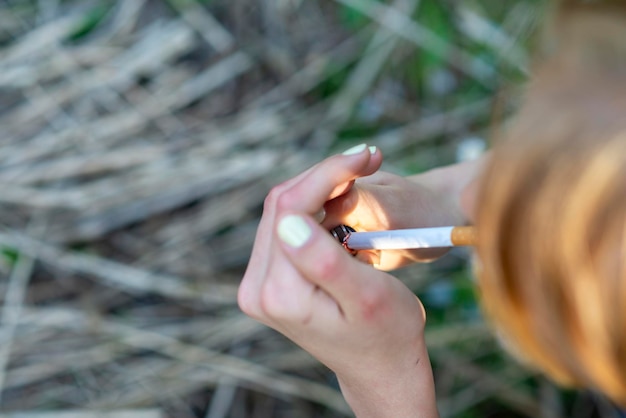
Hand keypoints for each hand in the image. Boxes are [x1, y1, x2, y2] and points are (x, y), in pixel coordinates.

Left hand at [238, 145, 437, 417]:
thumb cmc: (387, 332)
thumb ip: (325, 262)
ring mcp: (259, 284)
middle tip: (369, 157)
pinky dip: (315, 205)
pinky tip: (341, 198)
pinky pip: (286, 224)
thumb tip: (289, 223)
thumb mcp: (366, 297)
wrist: (379, 364)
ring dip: (320, 187)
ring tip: (359, 174)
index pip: (291, 209)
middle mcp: (257, 289)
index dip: (327, 174)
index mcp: (279, 294)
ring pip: (283, 209)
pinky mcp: (269, 278)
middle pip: (282, 205)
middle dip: (325, 175)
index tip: (367, 156)